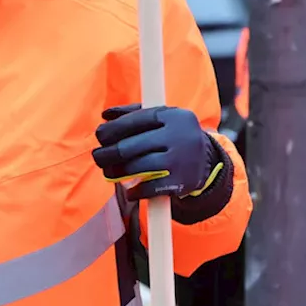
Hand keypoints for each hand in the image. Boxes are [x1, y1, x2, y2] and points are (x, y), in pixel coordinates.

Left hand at [92, 104, 223, 199]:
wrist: (207, 160)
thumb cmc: (173, 135)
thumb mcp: (160, 117)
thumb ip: (132, 113)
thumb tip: (105, 115)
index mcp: (172, 116)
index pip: (133, 121)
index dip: (112, 129)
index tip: (99, 135)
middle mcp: (178, 136)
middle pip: (129, 147)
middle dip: (107, 153)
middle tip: (98, 156)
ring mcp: (180, 160)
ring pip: (135, 168)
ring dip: (115, 172)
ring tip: (108, 170)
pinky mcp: (181, 183)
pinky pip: (149, 189)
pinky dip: (135, 192)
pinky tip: (129, 191)